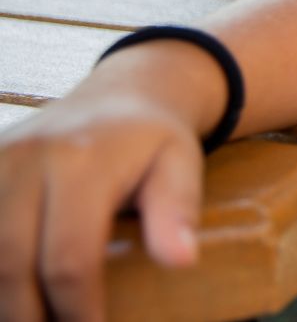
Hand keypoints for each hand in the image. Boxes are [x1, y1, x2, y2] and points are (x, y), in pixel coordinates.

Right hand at [0, 74, 207, 321]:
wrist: (120, 94)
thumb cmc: (153, 141)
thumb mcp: (180, 165)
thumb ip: (178, 210)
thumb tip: (181, 261)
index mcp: (83, 160)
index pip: (69, 257)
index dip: (77, 309)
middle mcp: (29, 158)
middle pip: (12, 262)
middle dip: (28, 313)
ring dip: (3, 295)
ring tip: (30, 316)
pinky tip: (10, 288)